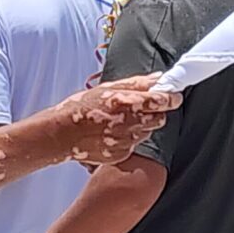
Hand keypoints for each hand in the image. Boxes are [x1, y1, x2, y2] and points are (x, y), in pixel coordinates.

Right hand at [58, 76, 178, 164]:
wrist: (62, 134)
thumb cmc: (80, 108)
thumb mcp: (106, 88)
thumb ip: (136, 83)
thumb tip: (158, 78)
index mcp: (127, 102)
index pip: (163, 101)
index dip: (170, 98)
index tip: (171, 96)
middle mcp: (130, 123)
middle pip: (159, 119)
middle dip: (154, 113)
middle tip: (139, 109)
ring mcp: (126, 141)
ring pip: (146, 133)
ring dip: (140, 126)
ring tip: (119, 122)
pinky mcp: (121, 154)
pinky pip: (134, 145)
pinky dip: (128, 139)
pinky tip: (111, 133)